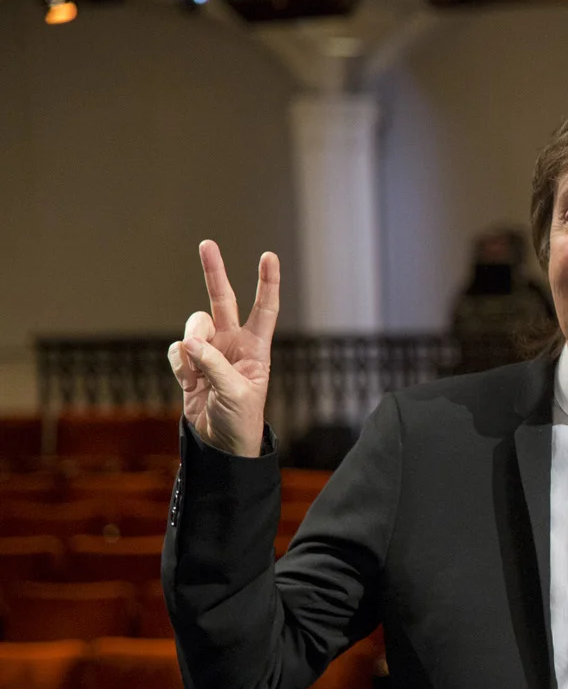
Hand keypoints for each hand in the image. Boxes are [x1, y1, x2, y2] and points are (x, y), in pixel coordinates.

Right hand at [167, 241, 278, 457]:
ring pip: (194, 326)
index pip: (265, 309)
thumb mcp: (235, 393)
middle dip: (214, 272)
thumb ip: (214, 365)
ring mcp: (210, 351)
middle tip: (207, 244)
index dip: (267, 283)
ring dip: (192, 343)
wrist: (221, 444)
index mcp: (257, 348)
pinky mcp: (190, 363)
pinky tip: (190, 383)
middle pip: (223, 299)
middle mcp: (234, 343)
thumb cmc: (242, 420)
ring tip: (198, 371)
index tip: (269, 256)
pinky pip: (178, 350)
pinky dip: (181, 365)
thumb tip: (190, 343)